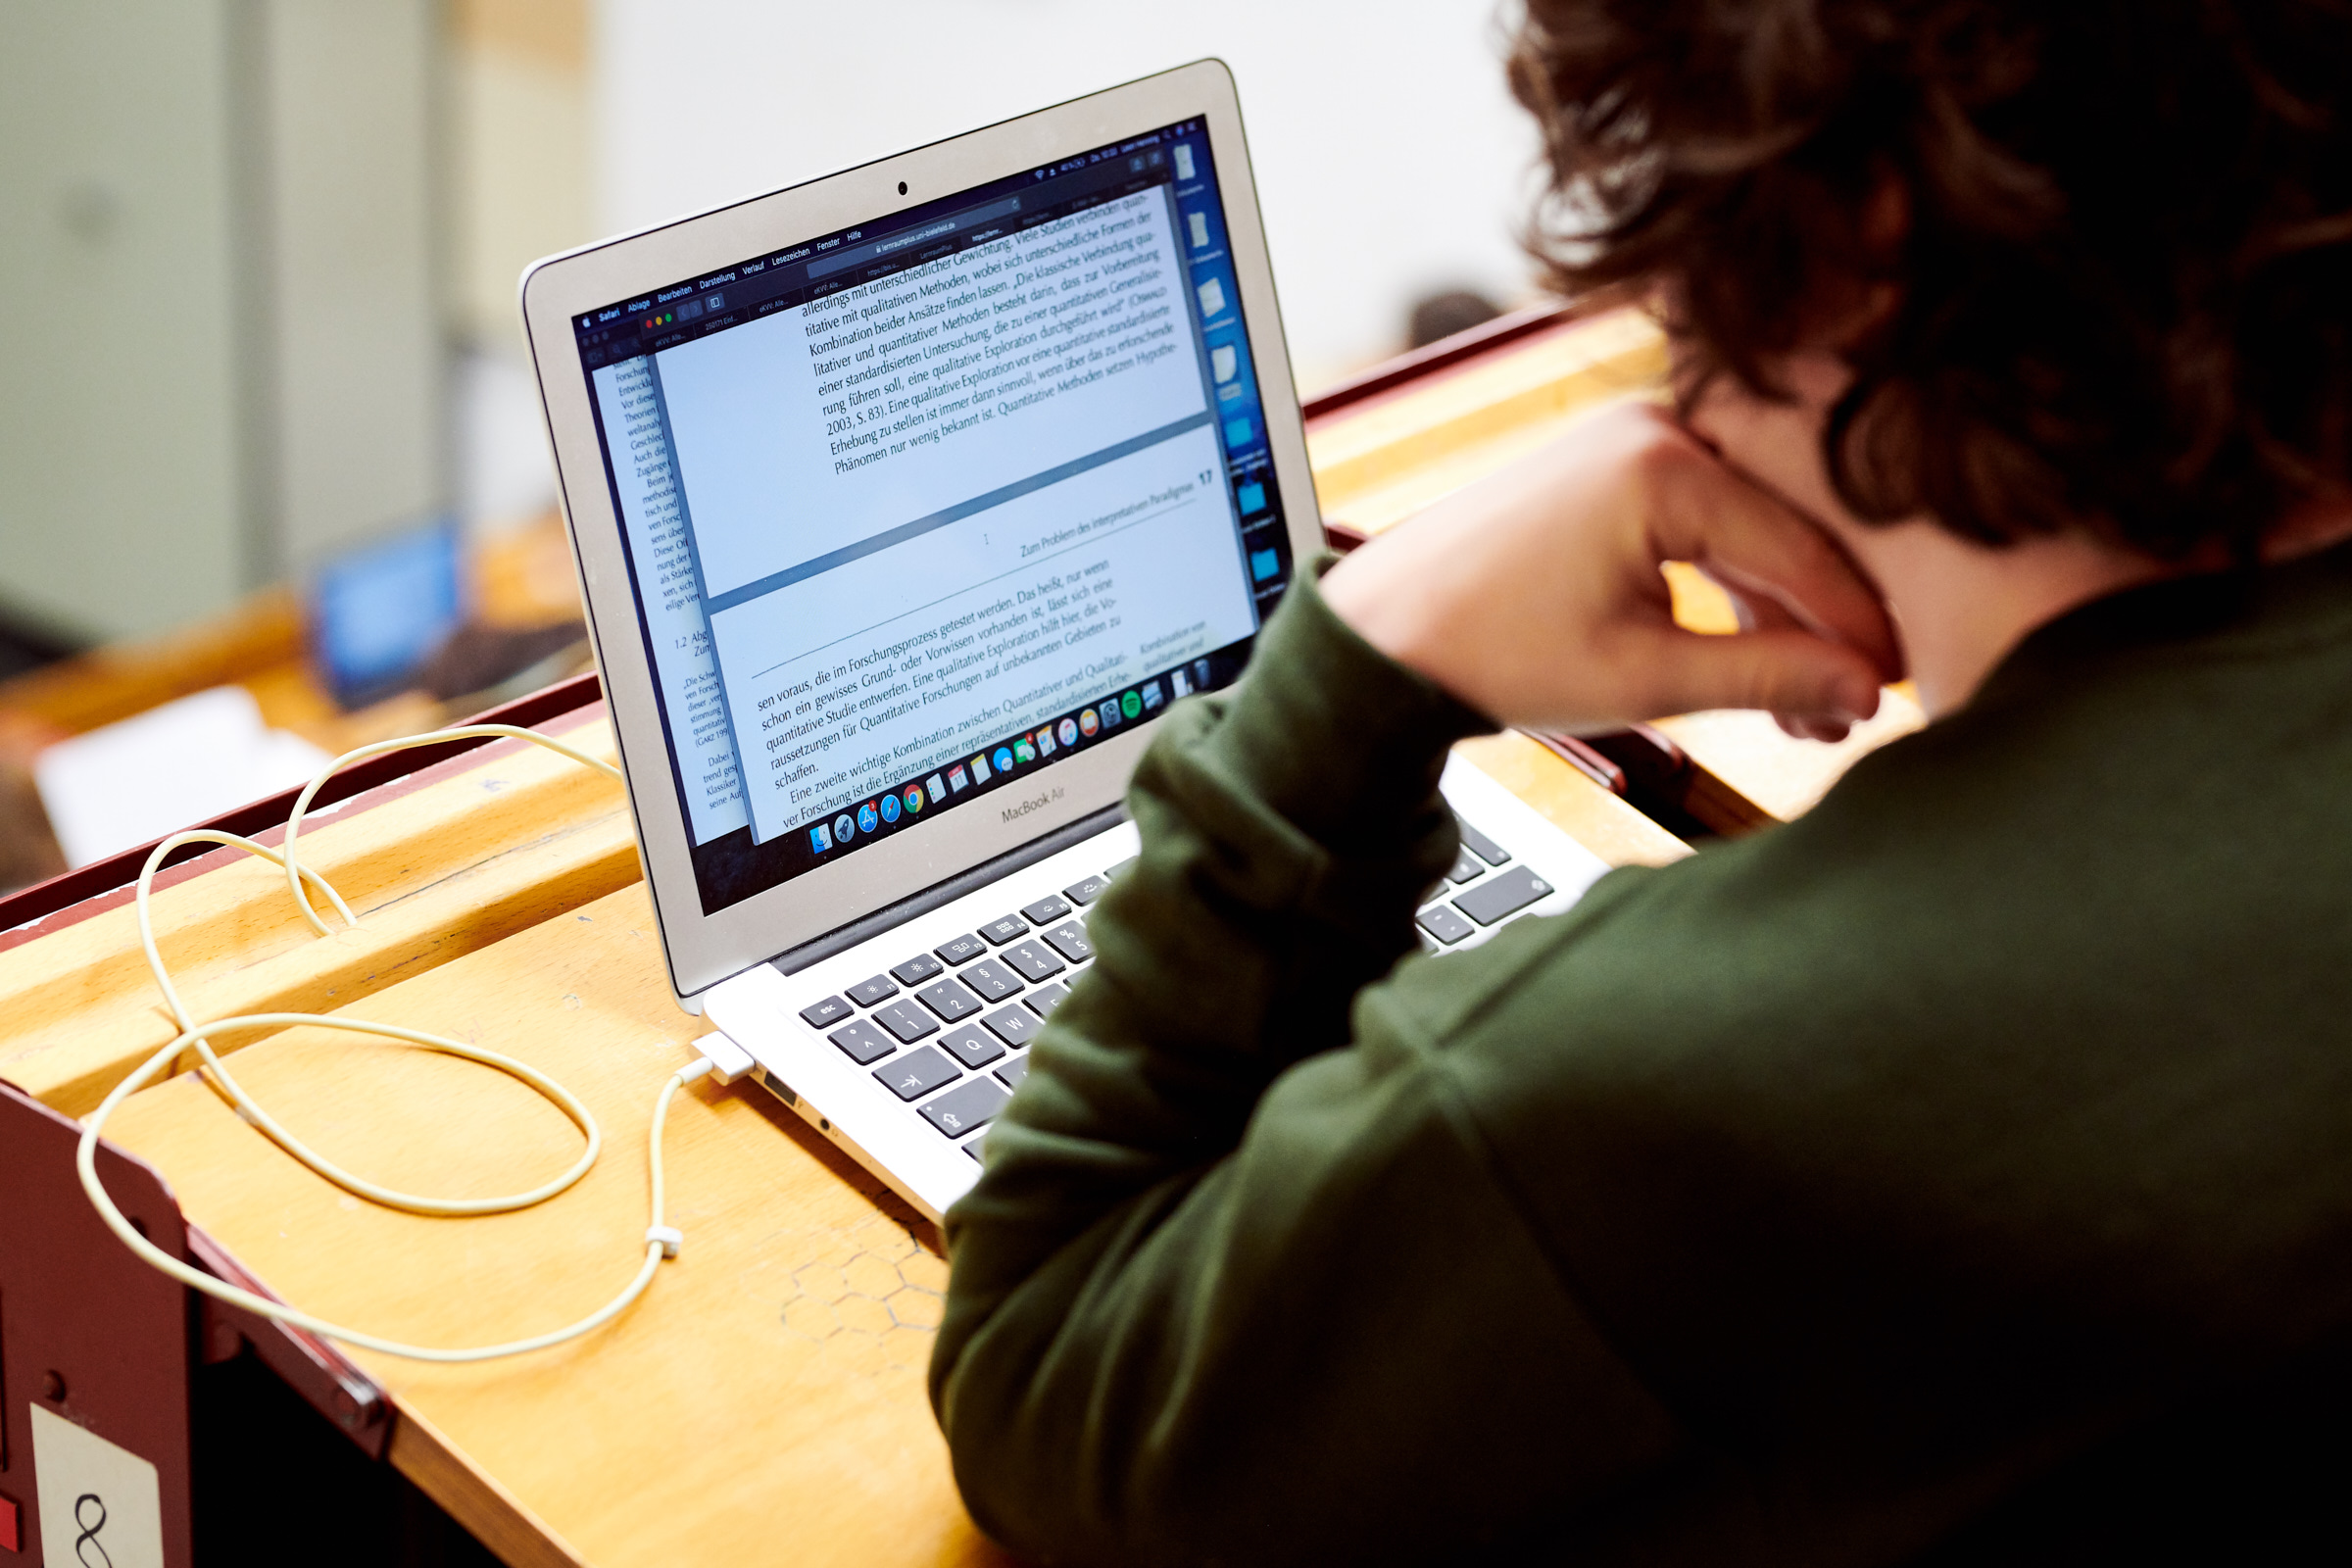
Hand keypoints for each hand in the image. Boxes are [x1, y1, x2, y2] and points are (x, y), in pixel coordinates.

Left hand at [1318, 400, 1903, 738]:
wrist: (1384, 634)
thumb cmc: (1491, 650)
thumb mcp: (1644, 677)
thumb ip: (1766, 676)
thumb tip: (1863, 691)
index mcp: (1665, 465)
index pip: (1804, 550)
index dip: (1860, 628)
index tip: (1899, 689)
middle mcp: (1655, 427)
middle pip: (1785, 530)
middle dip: (1822, 628)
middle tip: (1855, 712)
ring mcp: (1631, 437)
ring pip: (1747, 530)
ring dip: (1777, 617)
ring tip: (1804, 714)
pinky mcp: (1612, 464)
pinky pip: (1702, 522)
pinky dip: (1727, 588)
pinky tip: (1755, 661)